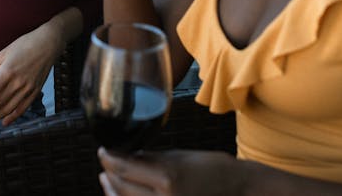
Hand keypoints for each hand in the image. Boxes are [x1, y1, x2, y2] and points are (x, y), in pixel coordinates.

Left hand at [0, 22, 63, 125]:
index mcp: (6, 73)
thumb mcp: (3, 53)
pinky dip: (13, 116)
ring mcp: (28, 88)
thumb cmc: (24, 45)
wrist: (48, 43)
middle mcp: (17, 83)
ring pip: (9, 108)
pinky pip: (23, 108)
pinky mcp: (36, 90)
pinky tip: (5, 121)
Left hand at [98, 148, 240, 195]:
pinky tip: (123, 194)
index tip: (103, 150)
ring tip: (107, 180)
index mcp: (167, 178)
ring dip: (113, 192)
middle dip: (109, 174)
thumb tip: (127, 155)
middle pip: (122, 189)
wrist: (239, 189)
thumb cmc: (214, 168)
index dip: (109, 159)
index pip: (126, 169)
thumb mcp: (180, 156)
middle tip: (104, 162)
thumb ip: (151, 158)